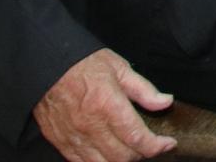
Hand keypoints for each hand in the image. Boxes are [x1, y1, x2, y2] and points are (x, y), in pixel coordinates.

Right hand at [33, 49, 175, 161]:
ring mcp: (73, 137)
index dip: (157, 146)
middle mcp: (90, 125)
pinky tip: (108, 154)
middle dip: (142, 154)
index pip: (137, 137)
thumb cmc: (83, 64)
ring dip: (121, 161)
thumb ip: (144, 89)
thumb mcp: (120, 67)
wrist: (46, 66)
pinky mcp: (61, 142)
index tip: (168, 143)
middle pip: (122, 156)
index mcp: (107, 104)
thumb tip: (165, 102)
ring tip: (132, 150)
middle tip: (151, 145)